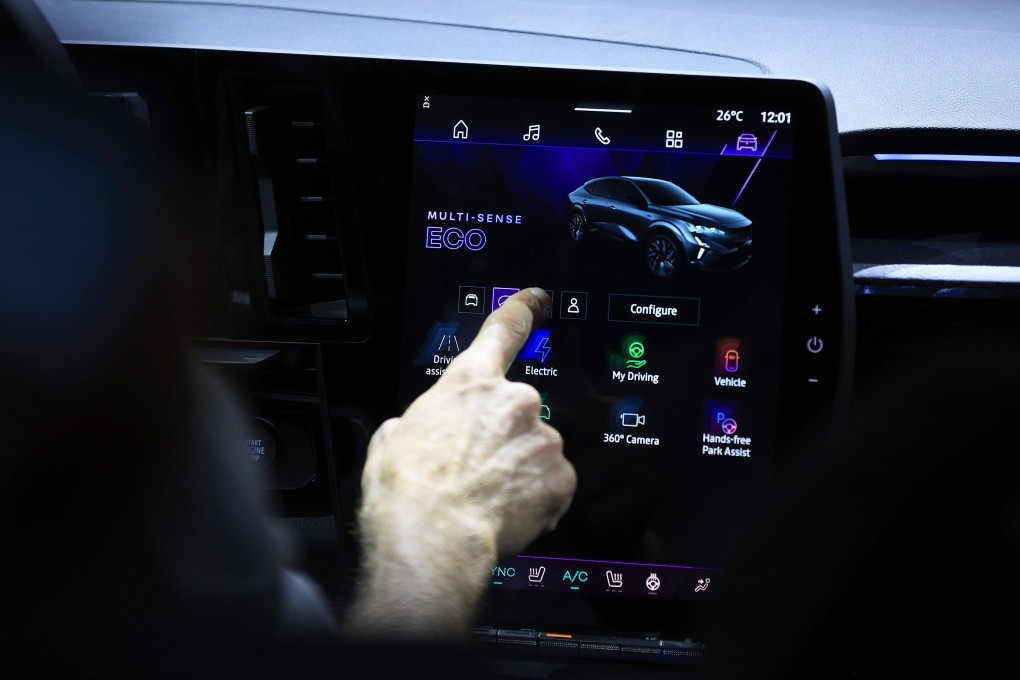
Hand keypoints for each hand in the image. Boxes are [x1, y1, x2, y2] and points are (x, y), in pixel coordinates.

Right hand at [344, 288, 575, 642]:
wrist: (431, 539)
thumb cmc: (406, 492)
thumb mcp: (391, 440)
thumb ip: (417, 422)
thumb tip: (415, 431)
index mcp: (469, 383)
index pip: (502, 331)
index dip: (522, 311)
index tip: (537, 300)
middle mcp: (514, 401)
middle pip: (517, 413)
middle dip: (502, 439)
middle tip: (476, 471)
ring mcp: (541, 437)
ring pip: (536, 451)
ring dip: (519, 472)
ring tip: (486, 499)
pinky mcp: (560, 476)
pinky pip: (554, 484)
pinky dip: (538, 500)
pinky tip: (509, 514)